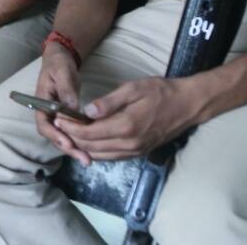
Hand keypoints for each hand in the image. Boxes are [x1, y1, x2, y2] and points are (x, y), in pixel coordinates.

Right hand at [34, 44, 85, 162]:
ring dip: (74, 149)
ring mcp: (56, 116)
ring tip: (88, 160)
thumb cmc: (59, 64)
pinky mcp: (66, 118)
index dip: (54, 135)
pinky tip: (91, 150)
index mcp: (41, 102)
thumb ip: (66, 88)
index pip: (43, 124)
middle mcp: (47, 113)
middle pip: (53, 136)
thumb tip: (72, 106)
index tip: (68, 142)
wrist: (61, 59)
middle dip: (68, 148)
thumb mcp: (62, 72)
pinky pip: (70, 133)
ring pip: (62, 137)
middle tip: (84, 159)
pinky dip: (79, 143)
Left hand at [55, 76, 203, 163]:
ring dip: (82, 146)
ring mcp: (135, 151)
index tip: (58, 117)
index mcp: (126, 126)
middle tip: (59, 125)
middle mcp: (130, 144)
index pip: (89, 132)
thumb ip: (108, 102)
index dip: (70, 127)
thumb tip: (86, 111)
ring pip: (100, 155)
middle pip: (91, 146)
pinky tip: (88, 142)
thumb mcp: (133, 89)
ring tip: (69, 133)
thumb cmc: (160, 92)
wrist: (188, 105)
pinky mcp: (139, 153)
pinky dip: (96, 151)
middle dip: (72, 137)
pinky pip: (111, 157)